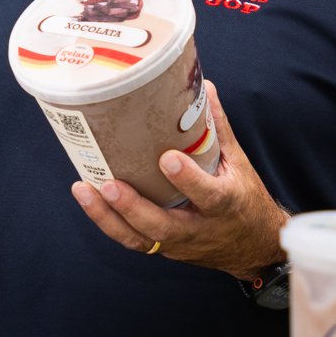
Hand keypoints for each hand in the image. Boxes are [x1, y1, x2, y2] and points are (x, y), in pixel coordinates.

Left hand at [71, 82, 286, 280]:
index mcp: (226, 205)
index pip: (208, 195)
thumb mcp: (239, 164)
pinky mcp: (163, 249)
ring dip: (108, 217)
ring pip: (140, 239)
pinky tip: (89, 199)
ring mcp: (178, 243)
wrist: (252, 247)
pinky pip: (132, 240)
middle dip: (132, 207)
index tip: (167, 158)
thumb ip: (218, 128)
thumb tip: (205, 87)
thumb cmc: (245, 201)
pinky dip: (108, 222)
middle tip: (109, 184)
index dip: (188, 179)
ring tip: (84, 190)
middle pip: (162, 227)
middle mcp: (199, 229)